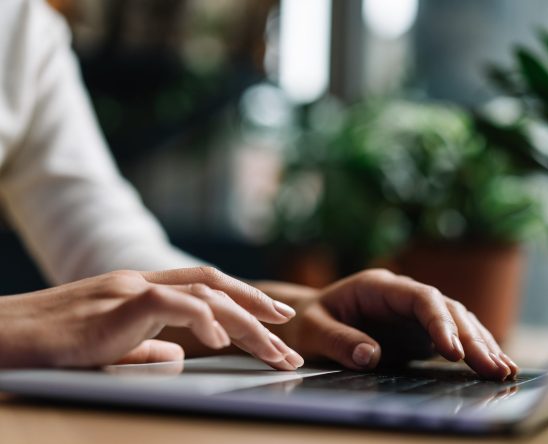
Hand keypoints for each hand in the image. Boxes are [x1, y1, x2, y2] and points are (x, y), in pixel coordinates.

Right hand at [0, 267, 302, 369]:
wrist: (0, 337)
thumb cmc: (48, 346)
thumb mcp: (108, 347)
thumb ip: (145, 348)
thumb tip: (179, 357)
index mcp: (143, 291)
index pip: (206, 287)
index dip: (244, 300)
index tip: (275, 320)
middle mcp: (143, 283)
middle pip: (215, 288)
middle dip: (258, 311)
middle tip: (290, 335)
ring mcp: (130, 289)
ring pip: (204, 294)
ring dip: (245, 322)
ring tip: (275, 349)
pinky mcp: (115, 305)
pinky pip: (170, 305)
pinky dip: (201, 319)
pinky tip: (220, 343)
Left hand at [261, 269, 518, 379]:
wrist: (308, 320)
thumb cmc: (307, 322)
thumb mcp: (312, 330)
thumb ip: (338, 340)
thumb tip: (370, 356)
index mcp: (378, 287)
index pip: (420, 297)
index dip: (440, 321)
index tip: (453, 350)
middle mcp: (401, 295)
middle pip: (446, 308)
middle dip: (471, 337)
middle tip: (492, 367)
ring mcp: (412, 312)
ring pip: (456, 320)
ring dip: (480, 343)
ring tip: (503, 370)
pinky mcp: (417, 331)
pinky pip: (452, 336)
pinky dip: (472, 350)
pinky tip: (494, 366)